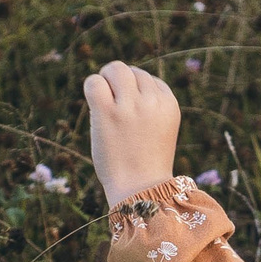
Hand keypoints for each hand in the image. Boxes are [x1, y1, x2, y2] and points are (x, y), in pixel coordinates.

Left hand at [83, 61, 181, 206]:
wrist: (140, 192)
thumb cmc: (146, 167)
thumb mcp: (158, 131)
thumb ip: (148, 108)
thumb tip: (120, 83)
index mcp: (169, 105)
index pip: (150, 81)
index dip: (135, 94)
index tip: (131, 117)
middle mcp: (152, 101)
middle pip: (132, 70)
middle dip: (119, 81)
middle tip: (110, 102)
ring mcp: (130, 105)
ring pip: (115, 69)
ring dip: (105, 81)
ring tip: (103, 104)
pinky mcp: (108, 111)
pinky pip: (94, 82)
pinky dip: (91, 88)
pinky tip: (94, 106)